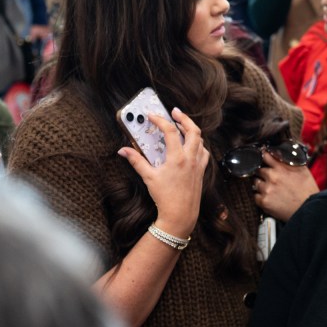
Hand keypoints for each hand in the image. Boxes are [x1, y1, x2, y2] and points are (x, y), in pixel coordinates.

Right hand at [118, 108, 208, 237]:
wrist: (180, 214)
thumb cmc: (165, 197)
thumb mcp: (148, 177)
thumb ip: (136, 161)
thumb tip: (123, 150)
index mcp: (177, 158)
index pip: (170, 131)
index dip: (160, 120)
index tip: (152, 115)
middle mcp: (191, 158)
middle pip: (193, 130)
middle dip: (184, 118)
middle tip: (175, 112)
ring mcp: (198, 164)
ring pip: (200, 140)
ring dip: (192, 130)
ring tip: (181, 126)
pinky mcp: (201, 171)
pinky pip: (203, 152)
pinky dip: (198, 144)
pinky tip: (190, 145)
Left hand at [252, 150, 317, 220]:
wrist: (308, 208)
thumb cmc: (307, 190)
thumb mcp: (303, 170)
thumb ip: (290, 161)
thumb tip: (283, 154)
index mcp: (280, 168)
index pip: (265, 156)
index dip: (263, 156)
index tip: (262, 157)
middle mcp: (272, 177)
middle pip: (258, 170)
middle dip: (263, 173)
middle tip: (270, 178)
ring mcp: (266, 190)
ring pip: (256, 183)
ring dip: (261, 185)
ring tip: (271, 190)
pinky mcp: (264, 202)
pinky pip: (256, 196)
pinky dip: (261, 197)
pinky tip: (270, 198)